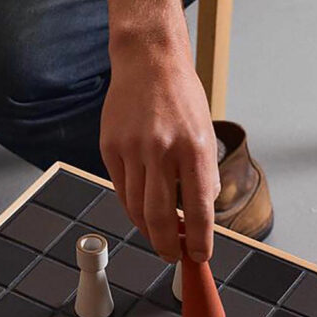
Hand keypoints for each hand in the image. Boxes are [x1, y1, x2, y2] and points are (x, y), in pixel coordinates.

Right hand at [100, 25, 219, 261]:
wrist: (148, 61)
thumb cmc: (181, 96)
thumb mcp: (206, 132)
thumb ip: (204, 174)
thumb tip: (200, 214)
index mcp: (194, 147)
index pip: (199, 207)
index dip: (200, 239)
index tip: (200, 256)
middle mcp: (162, 149)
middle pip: (161, 216)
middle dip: (168, 245)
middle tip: (173, 256)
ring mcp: (132, 148)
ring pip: (135, 208)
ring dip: (148, 230)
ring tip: (159, 237)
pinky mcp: (110, 147)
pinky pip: (120, 189)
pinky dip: (132, 207)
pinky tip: (141, 211)